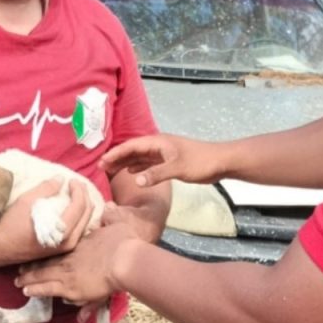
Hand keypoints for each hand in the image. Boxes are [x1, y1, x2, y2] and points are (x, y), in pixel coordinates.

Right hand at [0, 178, 95, 266]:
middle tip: (77, 185)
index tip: (71, 180)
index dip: (79, 190)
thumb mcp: (28, 201)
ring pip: (84, 224)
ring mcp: (65, 248)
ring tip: (77, 194)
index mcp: (63, 230)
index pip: (80, 206)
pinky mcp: (60, 250)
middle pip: (87, 215)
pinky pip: (78, 231)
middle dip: (84, 196)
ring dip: (84, 207)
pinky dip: (79, 218)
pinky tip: (74, 210)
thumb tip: (61, 178)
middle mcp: (68, 242)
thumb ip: (47, 188)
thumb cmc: (12, 224)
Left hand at [15, 221, 140, 302]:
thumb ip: (112, 216)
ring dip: (31, 277)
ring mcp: (68, 274)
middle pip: (47, 260)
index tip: (38, 247)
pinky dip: (37, 289)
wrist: (125, 261)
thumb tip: (108, 205)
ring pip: (44, 275)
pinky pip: (49, 289)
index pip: (60, 246)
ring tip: (19, 280)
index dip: (48, 248)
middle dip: (33, 264)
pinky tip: (28, 291)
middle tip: (20, 266)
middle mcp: (70, 258)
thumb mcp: (119, 224)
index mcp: (80, 244)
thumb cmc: (124, 243)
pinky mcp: (70, 288)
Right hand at [100, 133, 221, 186]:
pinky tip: (133, 173)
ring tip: (111, 170)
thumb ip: (157, 174)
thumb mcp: (178, 168)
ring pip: (140, 156)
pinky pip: (149, 162)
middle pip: (133, 150)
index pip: (131, 146)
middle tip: (101, 168)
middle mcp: (159, 145)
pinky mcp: (170, 160)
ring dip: (126, 162)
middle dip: (117, 157)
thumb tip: (135, 180)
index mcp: (158, 142)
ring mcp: (165, 153)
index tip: (101, 162)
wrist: (221, 161)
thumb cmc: (201, 162)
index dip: (116, 153)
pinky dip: (139, 167)